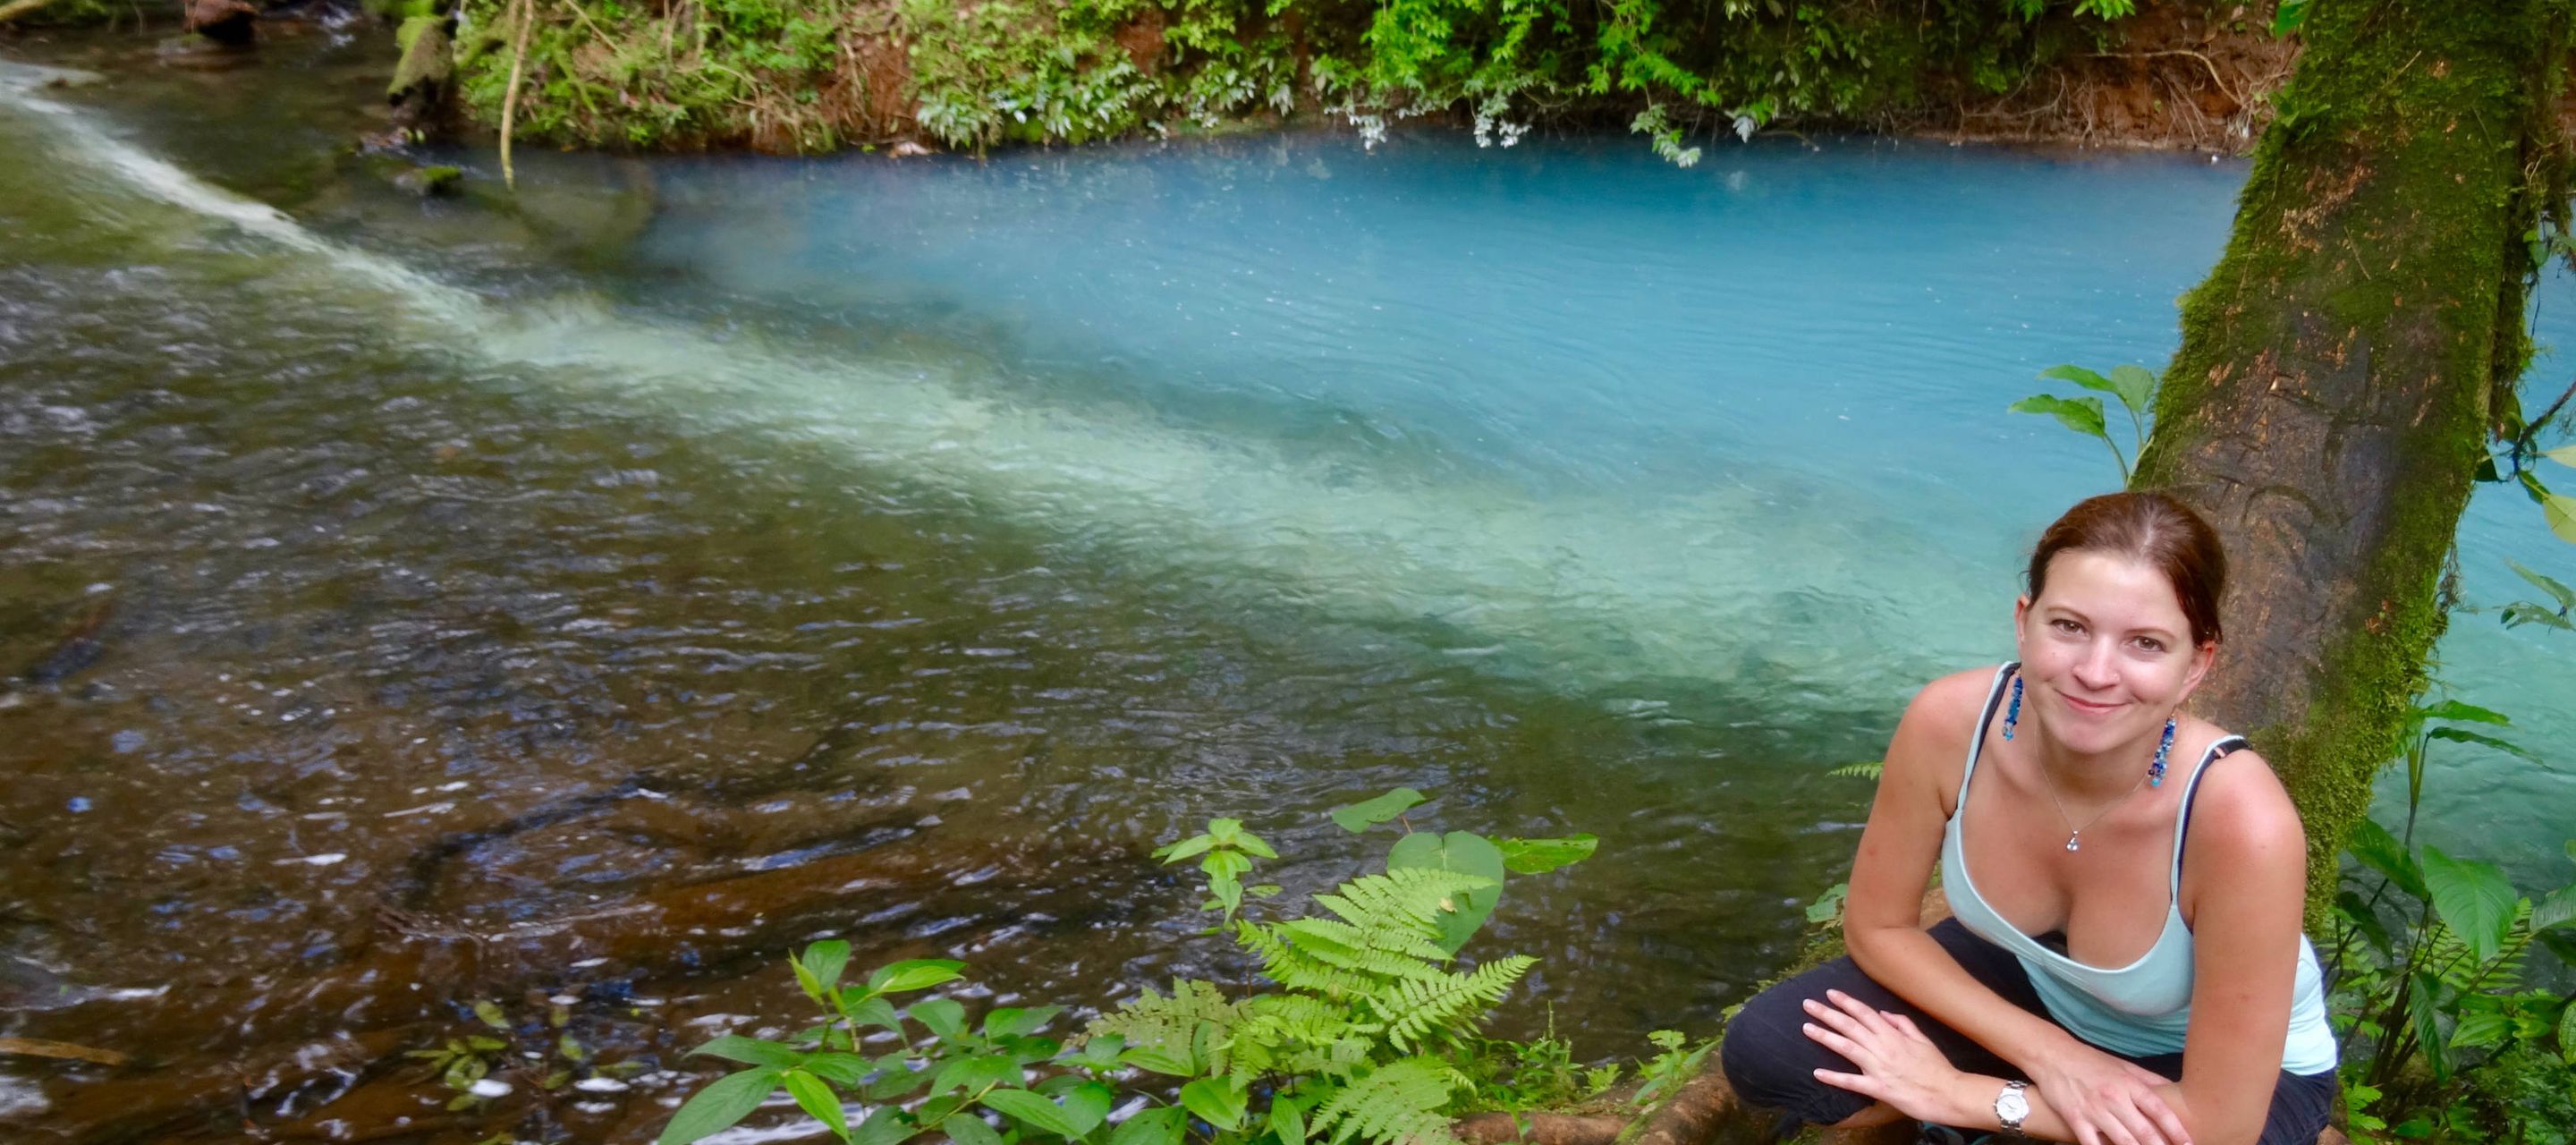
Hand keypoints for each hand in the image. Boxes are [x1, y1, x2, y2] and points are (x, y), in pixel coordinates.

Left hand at [1798, 990, 1960, 1122]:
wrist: (1949, 1094)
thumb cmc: (1937, 1067)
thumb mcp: (1923, 1039)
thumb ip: (1902, 1023)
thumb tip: (1883, 1013)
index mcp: (1893, 1035)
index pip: (1865, 1013)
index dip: (1846, 1002)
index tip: (1830, 993)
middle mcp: (1883, 1048)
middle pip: (1850, 1026)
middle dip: (1827, 1013)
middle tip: (1807, 1004)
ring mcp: (1879, 1068)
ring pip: (1847, 1048)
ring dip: (1825, 1037)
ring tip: (1807, 1028)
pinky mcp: (1878, 1089)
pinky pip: (1852, 1082)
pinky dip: (1834, 1077)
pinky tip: (1817, 1072)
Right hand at [2018, 1036, 2190, 1144]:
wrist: (2053, 1055)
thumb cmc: (2091, 1061)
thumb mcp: (2123, 1065)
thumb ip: (2149, 1080)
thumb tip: (2176, 1091)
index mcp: (2129, 1084)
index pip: (2159, 1110)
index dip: (2176, 1130)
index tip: (2189, 1144)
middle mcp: (2114, 1098)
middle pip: (2144, 1131)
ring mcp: (2094, 1110)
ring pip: (2123, 1141)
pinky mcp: (2076, 1119)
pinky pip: (2092, 1144)